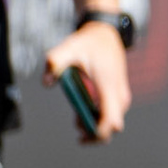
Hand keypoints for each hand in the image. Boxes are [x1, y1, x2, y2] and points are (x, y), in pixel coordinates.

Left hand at [42, 21, 128, 142]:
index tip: (81, 135)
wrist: (105, 32)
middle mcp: (118, 91)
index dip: (99, 133)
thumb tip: (47, 83)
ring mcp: (120, 91)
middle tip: (76, 128)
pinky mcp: (117, 90)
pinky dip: (99, 117)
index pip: (112, 120)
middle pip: (115, 125)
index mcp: (108, 85)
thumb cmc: (87, 42)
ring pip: (115, 119)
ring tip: (76, 120)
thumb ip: (54, 62)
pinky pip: (112, 112)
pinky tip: (82, 111)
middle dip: (96, 133)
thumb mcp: (67, 48)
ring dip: (97, 124)